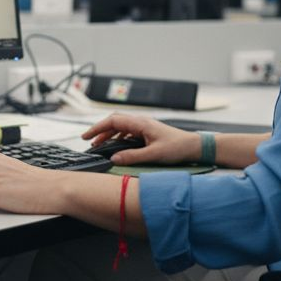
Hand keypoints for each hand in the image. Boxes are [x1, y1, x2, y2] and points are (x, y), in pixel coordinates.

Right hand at [82, 113, 201, 165]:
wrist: (194, 146)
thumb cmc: (178, 147)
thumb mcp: (153, 155)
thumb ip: (132, 157)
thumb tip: (114, 158)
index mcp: (141, 123)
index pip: (113, 121)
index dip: (97, 128)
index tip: (86, 137)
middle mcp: (141, 122)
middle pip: (114, 122)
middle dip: (100, 130)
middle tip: (88, 140)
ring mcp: (145, 127)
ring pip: (121, 127)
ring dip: (108, 134)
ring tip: (99, 145)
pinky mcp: (148, 132)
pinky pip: (128, 132)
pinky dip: (118, 137)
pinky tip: (116, 145)